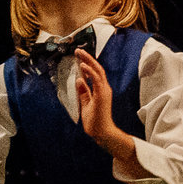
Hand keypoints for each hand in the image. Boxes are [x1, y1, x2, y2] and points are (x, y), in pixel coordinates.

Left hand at [71, 50, 139, 169]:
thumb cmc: (95, 121)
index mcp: (101, 90)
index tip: (79, 56)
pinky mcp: (102, 95)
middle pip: (97, 69)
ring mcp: (104, 91)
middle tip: (78, 50)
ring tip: (80, 53)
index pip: (95, 73)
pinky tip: (83, 65)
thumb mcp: (86, 103)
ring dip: (88, 61)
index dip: (87, 63)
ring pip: (98, 71)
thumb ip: (83, 92)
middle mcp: (104, 88)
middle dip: (87, 58)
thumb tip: (79, 80)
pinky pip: (96, 79)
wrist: (101, 132)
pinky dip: (90, 71)